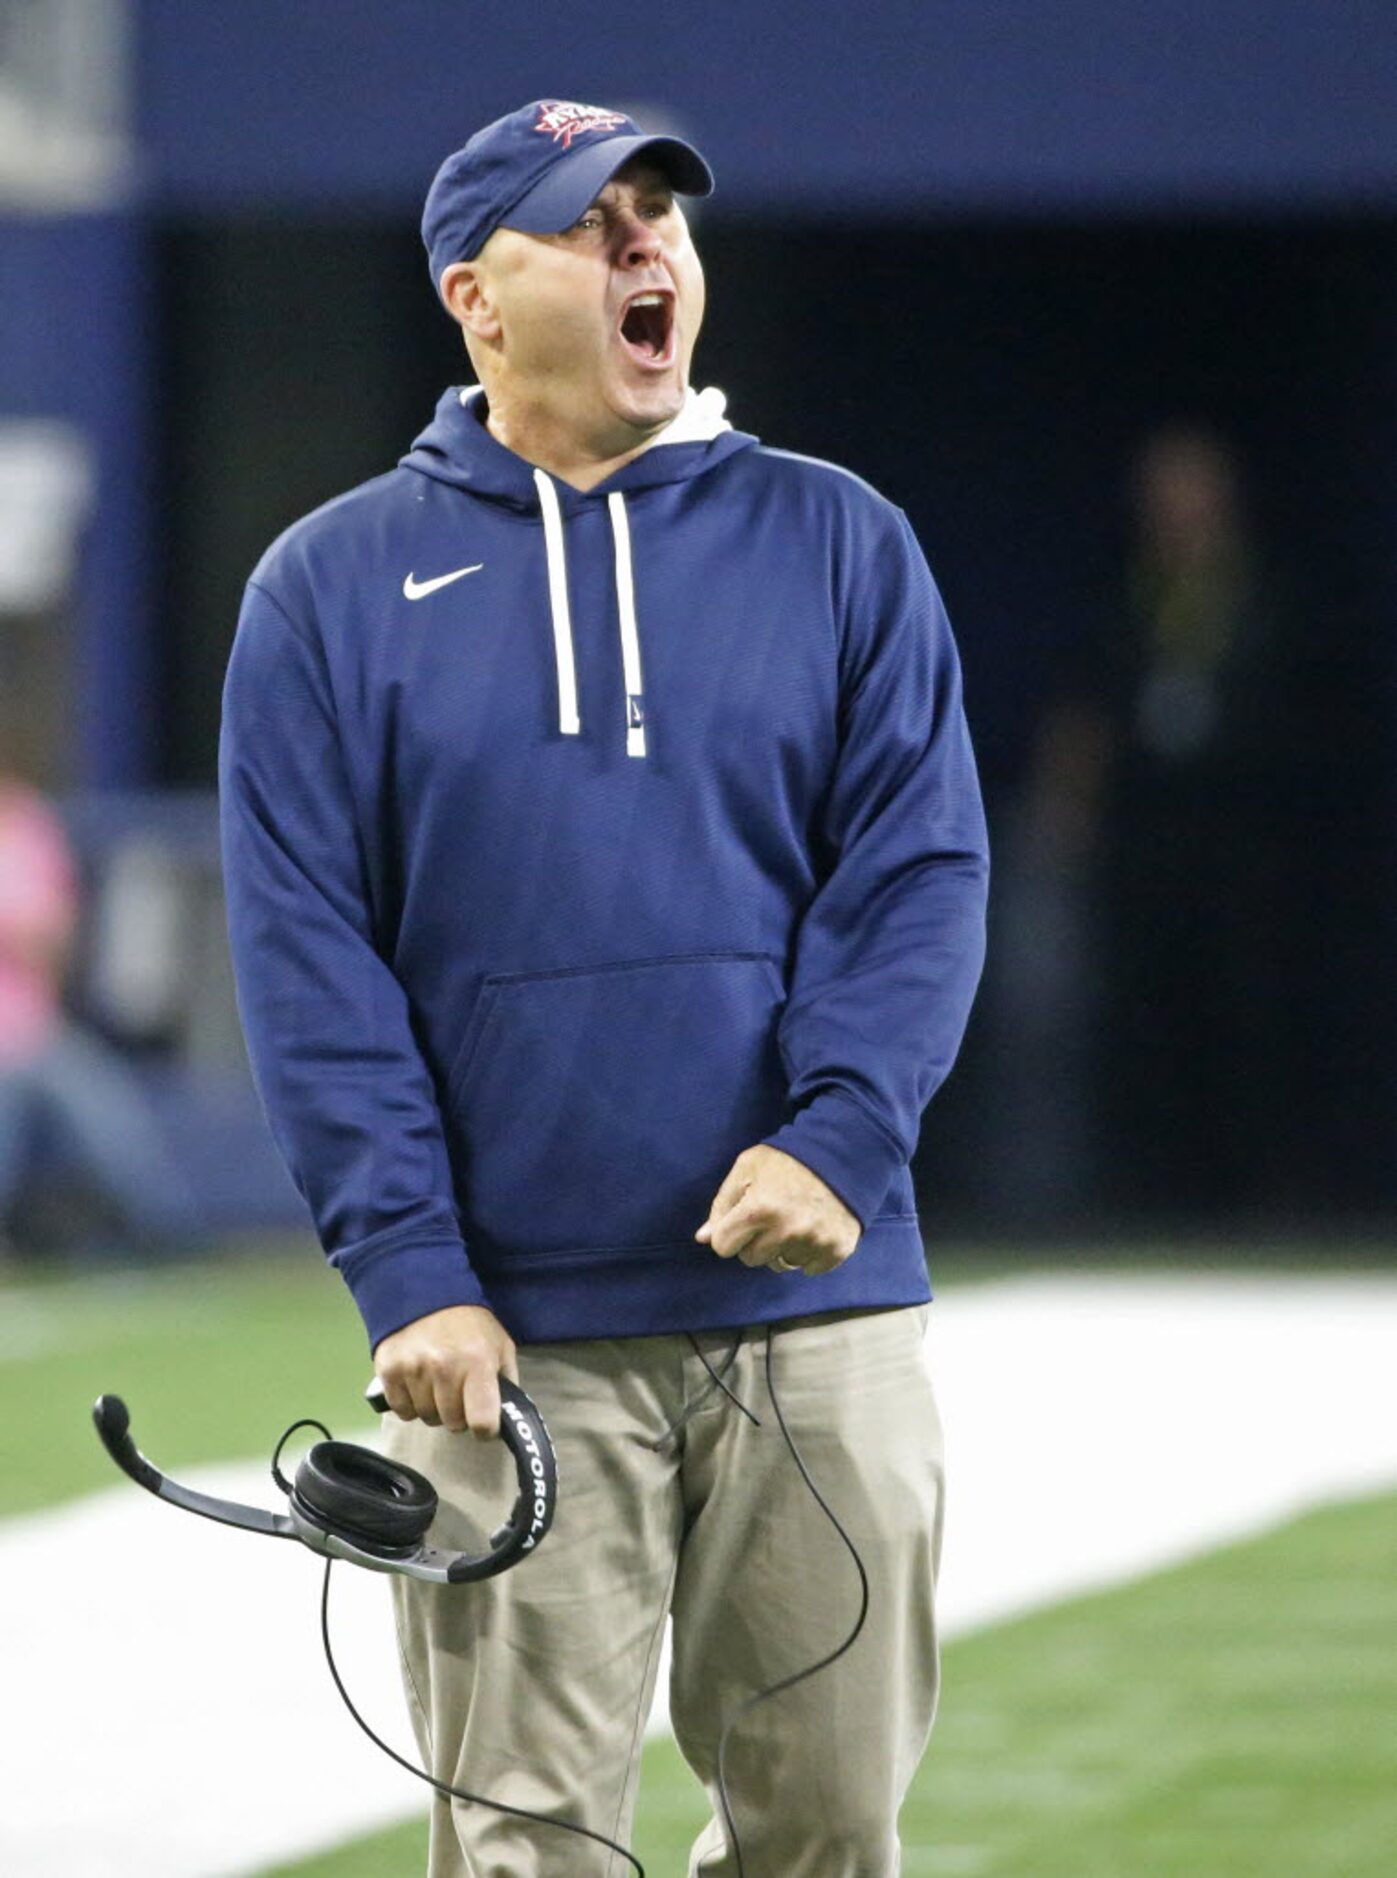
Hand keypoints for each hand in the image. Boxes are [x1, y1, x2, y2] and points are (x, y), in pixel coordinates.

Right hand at [372, 1304, 518, 1439]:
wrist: (426, 1291)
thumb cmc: (470, 1323)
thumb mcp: (500, 1345)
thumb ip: (506, 1381)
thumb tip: (505, 1416)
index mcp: (478, 1363)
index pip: (482, 1422)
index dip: (486, 1429)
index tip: (484, 1422)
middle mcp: (444, 1368)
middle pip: (453, 1424)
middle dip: (459, 1414)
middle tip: (459, 1393)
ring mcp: (414, 1370)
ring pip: (426, 1418)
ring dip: (433, 1408)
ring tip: (437, 1384)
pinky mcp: (388, 1371)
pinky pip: (401, 1411)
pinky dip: (410, 1403)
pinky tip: (417, 1384)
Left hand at [695, 1144, 861, 1277]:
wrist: (843, 1153)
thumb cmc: (788, 1159)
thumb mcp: (747, 1167)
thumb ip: (722, 1204)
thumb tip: (703, 1238)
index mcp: (758, 1210)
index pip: (723, 1247)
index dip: (729, 1232)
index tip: (742, 1218)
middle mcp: (786, 1231)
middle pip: (751, 1259)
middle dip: (755, 1241)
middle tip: (772, 1215)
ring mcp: (813, 1242)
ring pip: (781, 1265)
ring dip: (782, 1248)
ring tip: (794, 1220)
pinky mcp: (836, 1250)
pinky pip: (809, 1268)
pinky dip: (809, 1254)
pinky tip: (813, 1228)